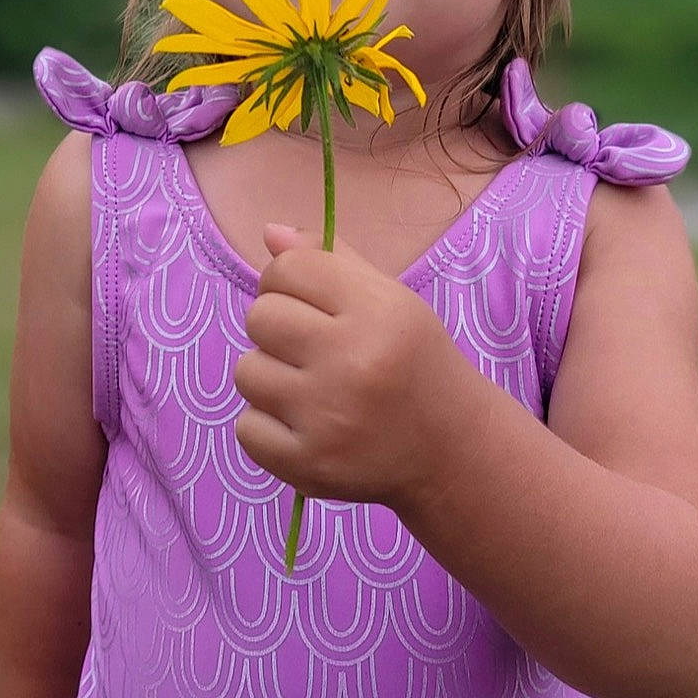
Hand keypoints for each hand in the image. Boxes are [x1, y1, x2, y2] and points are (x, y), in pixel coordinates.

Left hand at [232, 221, 456, 511]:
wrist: (451, 448)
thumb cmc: (414, 363)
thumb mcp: (391, 300)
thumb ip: (331, 262)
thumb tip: (269, 232)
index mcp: (377, 311)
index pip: (289, 268)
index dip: (287, 280)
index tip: (307, 303)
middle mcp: (353, 361)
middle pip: (260, 316)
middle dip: (277, 328)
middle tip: (312, 350)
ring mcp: (328, 417)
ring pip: (246, 372)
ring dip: (269, 378)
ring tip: (309, 390)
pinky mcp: (308, 464)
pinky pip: (246, 427)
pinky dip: (267, 427)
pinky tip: (305, 426)